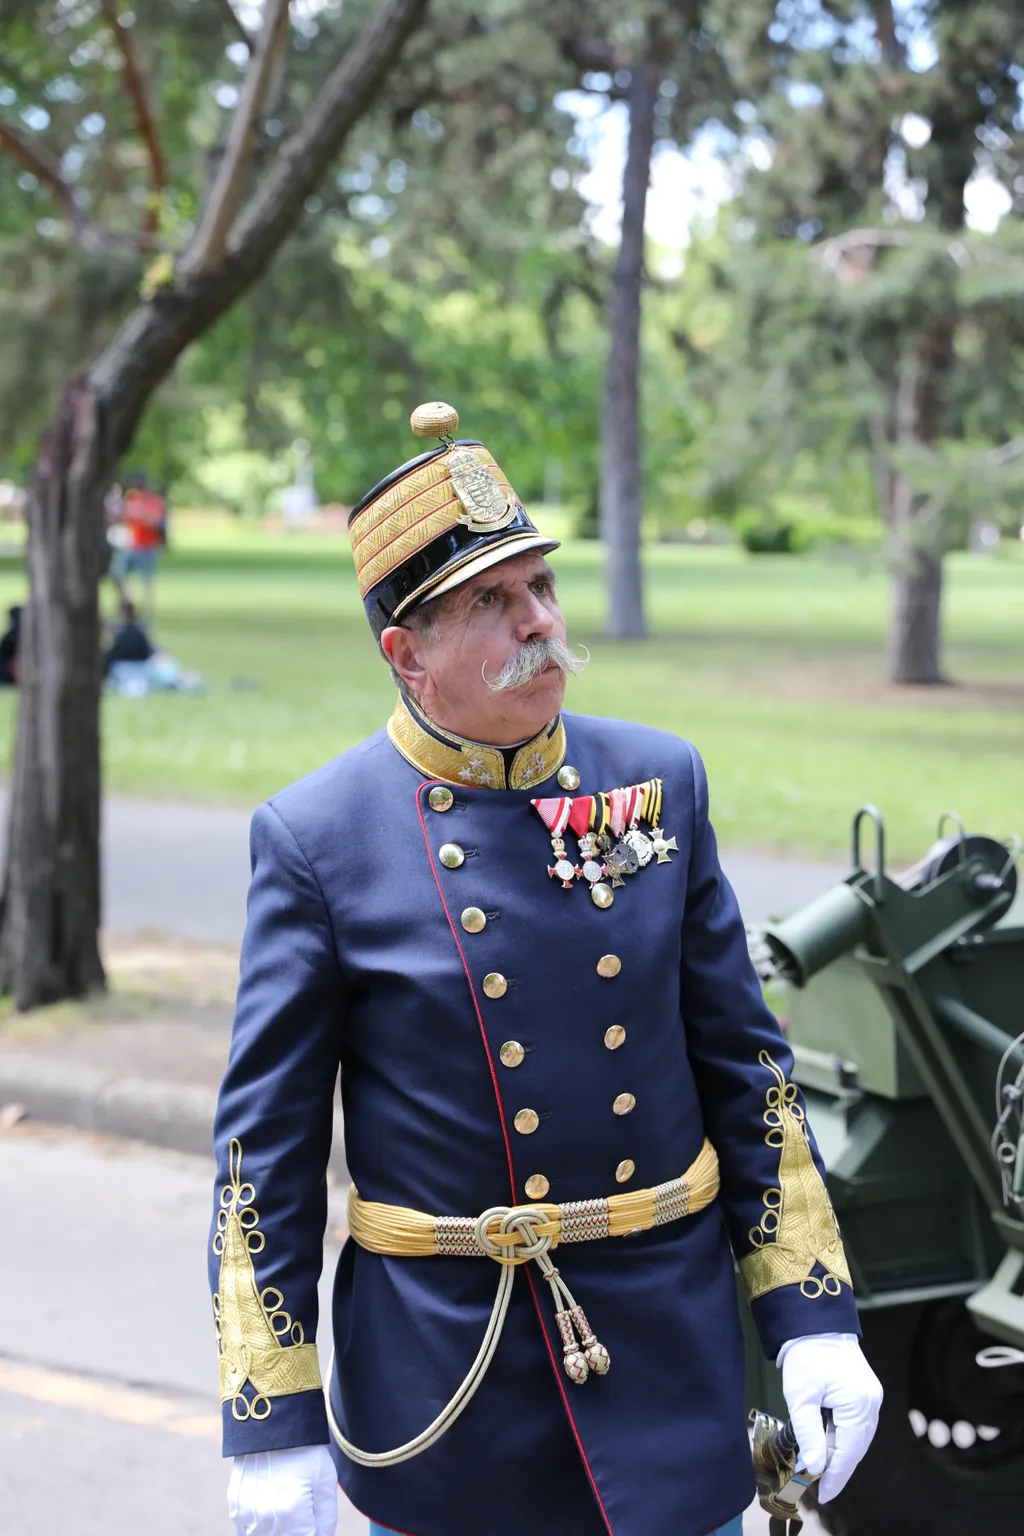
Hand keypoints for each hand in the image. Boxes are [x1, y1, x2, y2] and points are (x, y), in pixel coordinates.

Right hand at [228, 1445, 337, 1535]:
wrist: (271, 1422)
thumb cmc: (304, 1450)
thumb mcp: (326, 1480)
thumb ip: (326, 1519)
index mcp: (292, 1512)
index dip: (314, 1533)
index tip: (314, 1523)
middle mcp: (266, 1518)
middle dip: (297, 1531)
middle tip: (302, 1513)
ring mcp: (246, 1514)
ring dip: (278, 1532)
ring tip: (288, 1511)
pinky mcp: (235, 1507)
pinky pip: (245, 1533)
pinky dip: (259, 1530)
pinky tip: (271, 1515)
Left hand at [779, 1333, 882, 1502]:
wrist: (815, 1323)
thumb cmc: (806, 1356)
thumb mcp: (800, 1397)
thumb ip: (808, 1434)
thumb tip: (815, 1468)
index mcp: (858, 1403)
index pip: (848, 1451)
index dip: (835, 1476)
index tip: (823, 1494)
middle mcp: (872, 1402)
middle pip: (855, 1447)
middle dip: (837, 1467)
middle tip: (818, 1485)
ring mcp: (872, 1397)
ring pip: (857, 1437)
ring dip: (839, 1453)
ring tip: (819, 1467)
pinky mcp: (866, 1392)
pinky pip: (857, 1424)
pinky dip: (842, 1437)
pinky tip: (827, 1444)